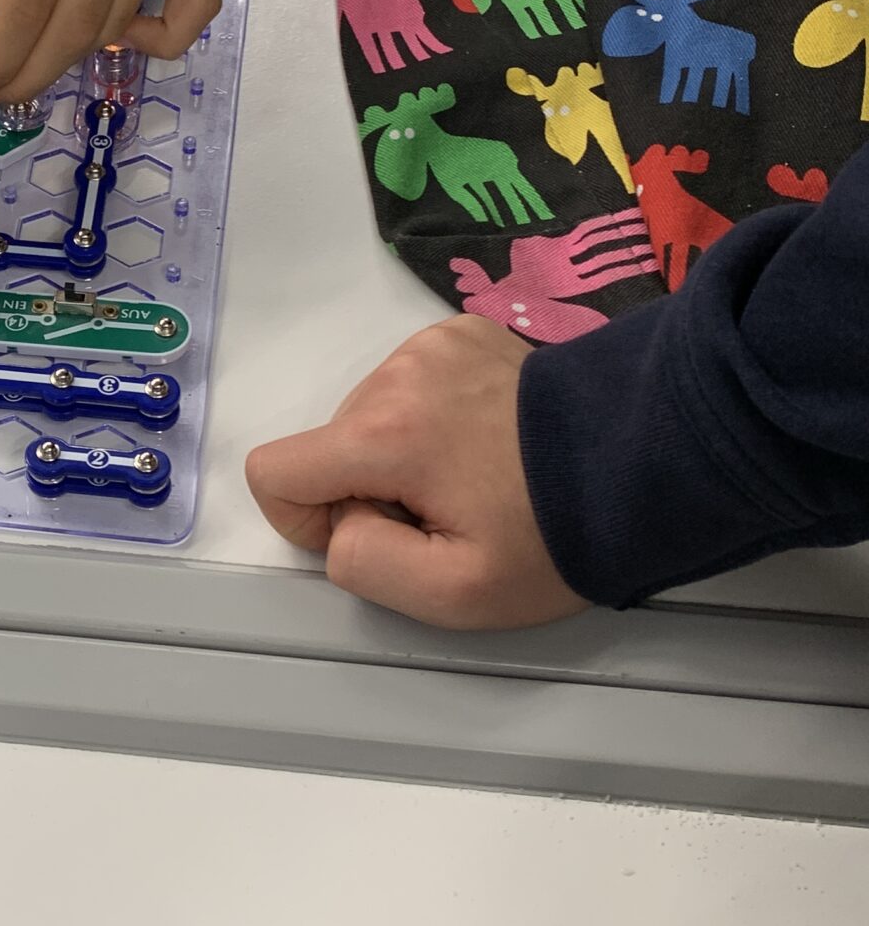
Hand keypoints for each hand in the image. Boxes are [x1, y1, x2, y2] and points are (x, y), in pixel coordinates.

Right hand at [245, 318, 587, 630]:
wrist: (652, 464)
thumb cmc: (553, 538)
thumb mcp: (455, 593)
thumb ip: (363, 564)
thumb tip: (339, 526)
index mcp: (384, 431)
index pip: (274, 471)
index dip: (309, 519)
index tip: (381, 534)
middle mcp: (398, 371)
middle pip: (331, 444)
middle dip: (372, 487)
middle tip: (455, 512)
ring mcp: (434, 343)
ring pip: (371, 415)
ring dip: (406, 453)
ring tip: (481, 476)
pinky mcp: (466, 333)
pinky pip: (412, 385)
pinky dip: (436, 418)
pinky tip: (491, 442)